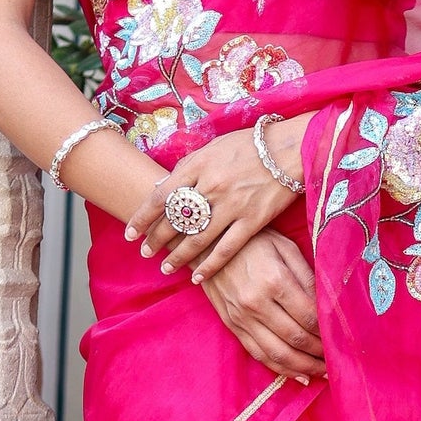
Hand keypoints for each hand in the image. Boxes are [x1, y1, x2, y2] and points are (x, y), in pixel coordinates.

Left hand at [126, 117, 304, 281]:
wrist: (289, 147)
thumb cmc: (249, 144)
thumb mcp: (213, 146)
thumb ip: (188, 167)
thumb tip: (163, 188)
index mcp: (198, 165)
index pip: (160, 196)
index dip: (142, 217)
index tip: (130, 233)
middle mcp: (211, 186)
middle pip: (174, 220)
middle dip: (156, 239)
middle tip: (145, 252)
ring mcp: (232, 205)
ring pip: (196, 238)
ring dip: (178, 256)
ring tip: (166, 267)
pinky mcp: (253, 221)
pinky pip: (226, 248)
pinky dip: (210, 265)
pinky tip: (198, 276)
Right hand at [197, 227, 325, 383]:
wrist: (208, 242)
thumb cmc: (253, 241)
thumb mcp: (285, 248)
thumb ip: (307, 276)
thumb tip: (328, 306)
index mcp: (275, 281)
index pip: (309, 316)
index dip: (328, 331)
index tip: (342, 338)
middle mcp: (257, 304)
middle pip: (296, 338)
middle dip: (320, 353)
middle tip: (339, 359)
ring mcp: (242, 318)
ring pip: (277, 353)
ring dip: (304, 367)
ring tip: (324, 373)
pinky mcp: (233, 326)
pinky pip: (258, 354)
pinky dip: (280, 368)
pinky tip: (299, 375)